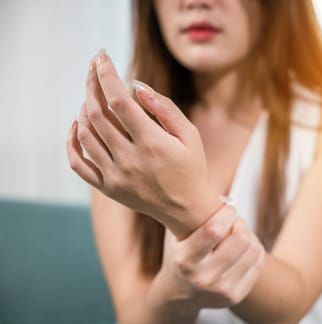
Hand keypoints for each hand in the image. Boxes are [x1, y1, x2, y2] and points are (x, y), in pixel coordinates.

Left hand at [66, 49, 220, 236]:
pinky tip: (76, 125)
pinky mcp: (108, 188)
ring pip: (85, 134)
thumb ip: (165, 109)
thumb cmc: (192, 168)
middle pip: (96, 113)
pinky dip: (72, 141)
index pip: (118, 101)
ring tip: (92, 95)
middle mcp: (129, 159)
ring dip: (83, 108)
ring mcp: (115, 176)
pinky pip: (78, 163)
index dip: (106, 75)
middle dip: (92, 84)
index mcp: (152, 143)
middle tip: (94, 69)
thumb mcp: (190, 136)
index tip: (101, 57)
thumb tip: (136, 86)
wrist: (187, 209)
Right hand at [148, 204, 264, 308]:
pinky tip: (241, 250)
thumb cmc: (181, 253)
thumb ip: (191, 214)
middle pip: (240, 238)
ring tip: (236, 236)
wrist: (178, 294)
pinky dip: (253, 250)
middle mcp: (203, 278)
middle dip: (239, 223)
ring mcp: (220, 291)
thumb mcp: (177, 234)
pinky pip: (258, 263)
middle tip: (233, 222)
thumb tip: (223, 197)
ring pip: (253, 249)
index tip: (227, 208)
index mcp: (185, 260)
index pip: (215, 230)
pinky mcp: (235, 297)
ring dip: (248, 236)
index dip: (227, 213)